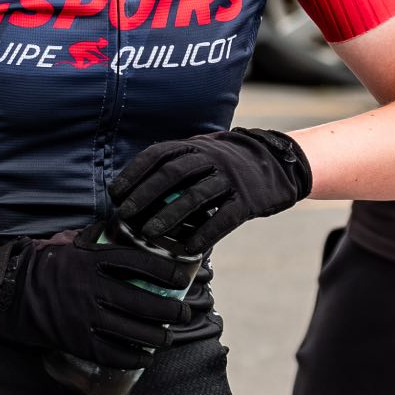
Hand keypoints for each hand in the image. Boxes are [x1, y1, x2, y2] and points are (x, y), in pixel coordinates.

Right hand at [0, 224, 191, 369]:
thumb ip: (97, 240)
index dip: (166, 271)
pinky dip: (133, 357)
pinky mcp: (75, 340)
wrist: (6, 290)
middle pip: (143, 301)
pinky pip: (111, 353)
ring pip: (132, 330)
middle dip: (170, 310)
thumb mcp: (69, 242)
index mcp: (91, 259)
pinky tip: (145, 357)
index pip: (139, 263)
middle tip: (184, 313)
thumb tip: (122, 231)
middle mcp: (91, 288)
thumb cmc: (39, 263)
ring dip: (158, 336)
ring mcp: (83, 316)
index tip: (183, 276)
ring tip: (169, 336)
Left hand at [109, 127, 312, 255]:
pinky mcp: (249, 200)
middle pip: (172, 174)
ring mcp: (231, 178)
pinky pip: (223, 218)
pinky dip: (204, 234)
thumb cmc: (230, 164)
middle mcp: (212, 157)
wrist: (280, 162)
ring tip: (148, 233)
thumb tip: (138, 190)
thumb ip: (178, 164)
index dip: (134, 173)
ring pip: (195, 196)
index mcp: (196, 145)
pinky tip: (187, 249)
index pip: (158, 155)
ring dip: (169, 216)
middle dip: (144, 195)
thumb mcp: (204, 152)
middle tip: (125, 215)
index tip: (115, 193)